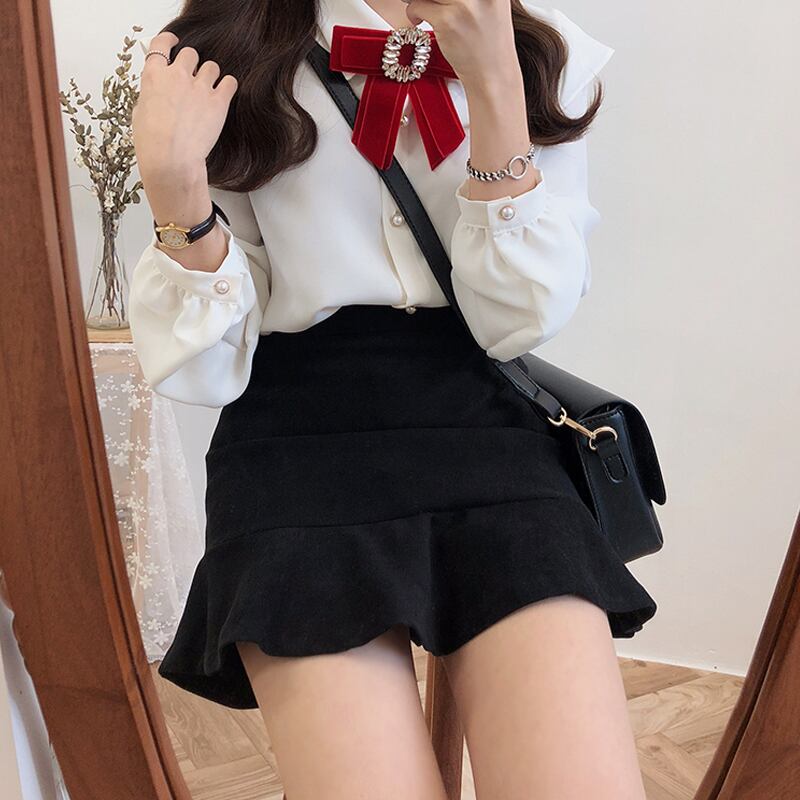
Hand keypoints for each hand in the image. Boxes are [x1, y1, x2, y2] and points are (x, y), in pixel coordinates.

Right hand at [132, 31, 238, 182]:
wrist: (170, 160)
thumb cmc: (152, 143)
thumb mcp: (140, 113)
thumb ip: (151, 94)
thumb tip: (157, 93)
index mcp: (154, 75)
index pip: (161, 43)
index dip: (170, 41)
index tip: (174, 43)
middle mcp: (177, 76)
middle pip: (190, 54)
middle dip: (192, 64)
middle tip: (192, 78)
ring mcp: (199, 87)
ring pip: (211, 66)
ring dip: (210, 75)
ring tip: (208, 89)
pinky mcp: (218, 102)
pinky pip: (230, 82)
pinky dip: (228, 86)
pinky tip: (224, 93)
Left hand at [403, 0, 521, 88]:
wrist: (494, 75)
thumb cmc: (489, 44)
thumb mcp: (487, 5)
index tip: (439, 0)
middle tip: (425, 1)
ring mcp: (464, 4)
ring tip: (422, 8)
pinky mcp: (448, 21)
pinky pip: (417, 5)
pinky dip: (413, 12)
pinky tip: (420, 21)